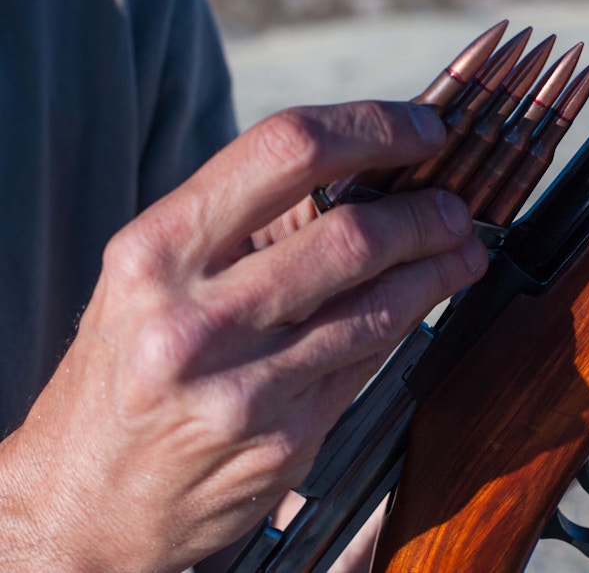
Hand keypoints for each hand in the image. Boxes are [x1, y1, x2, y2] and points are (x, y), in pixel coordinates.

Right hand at [0, 101, 486, 571]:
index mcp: (157, 251)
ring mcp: (245, 387)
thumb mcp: (154, 277)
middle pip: (353, 234)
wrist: (85, 498)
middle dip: (427, 210)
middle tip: (456, 202)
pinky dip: (412, 320)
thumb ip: (247, 223)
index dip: (376, 128)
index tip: (425, 129)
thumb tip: (367, 169)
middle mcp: (195, 319)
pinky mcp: (286, 439)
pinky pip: (372, 361)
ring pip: (380, 304)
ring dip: (441, 265)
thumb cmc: (128, 366)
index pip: (288, 150)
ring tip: (464, 246)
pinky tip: (427, 300)